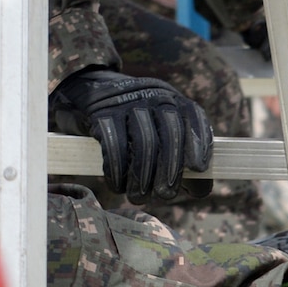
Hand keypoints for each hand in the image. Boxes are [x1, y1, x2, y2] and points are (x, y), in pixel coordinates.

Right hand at [49, 67, 213, 203]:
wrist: (87, 90)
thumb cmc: (131, 124)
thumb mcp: (158, 129)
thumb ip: (180, 157)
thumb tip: (199, 190)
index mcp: (173, 100)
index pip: (194, 117)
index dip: (200, 143)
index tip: (199, 168)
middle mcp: (154, 96)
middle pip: (171, 134)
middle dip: (171, 170)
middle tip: (165, 195)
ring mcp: (127, 102)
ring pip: (144, 142)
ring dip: (143, 176)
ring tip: (139, 196)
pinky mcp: (102, 112)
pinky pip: (114, 144)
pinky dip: (117, 170)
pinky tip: (117, 185)